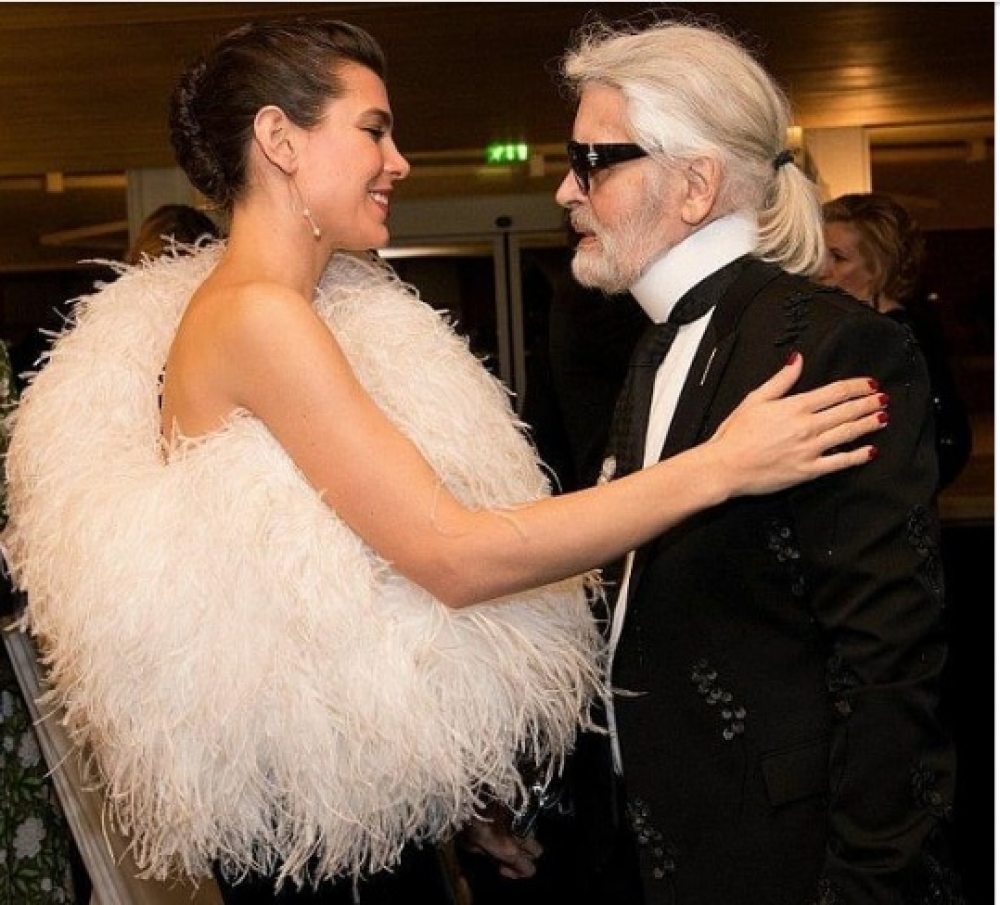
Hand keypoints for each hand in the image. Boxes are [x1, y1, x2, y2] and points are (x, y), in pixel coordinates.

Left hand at [457, 803, 543, 879]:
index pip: (529, 869)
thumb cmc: (467, 820)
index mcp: (509, 850)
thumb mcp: (469, 844)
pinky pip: (526, 819)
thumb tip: (490, 855)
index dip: (517, 873)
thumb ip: (485, 854)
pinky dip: (519, 823)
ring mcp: (523, 819)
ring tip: (506, 833)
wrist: (472, 792)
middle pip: (538, 852)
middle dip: (527, 854)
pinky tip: (504, 820)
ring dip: (523, 837)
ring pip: (532, 833)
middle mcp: (522, 835)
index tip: (502, 867)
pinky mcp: (520, 805)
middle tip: (509, 851)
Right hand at [708, 352, 887, 496]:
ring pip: (849, 433)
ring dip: (869, 424)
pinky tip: (870, 451)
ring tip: (883, 417)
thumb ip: (781, 380)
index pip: (836, 391)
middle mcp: (807, 426)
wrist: (725, 466)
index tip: (869, 383)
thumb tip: (797, 360)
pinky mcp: (809, 471)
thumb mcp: (755, 399)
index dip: (857, 386)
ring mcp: (810, 449)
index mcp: (795, 406)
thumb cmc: (735, 435)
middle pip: (848, 410)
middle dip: (868, 403)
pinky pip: (840, 462)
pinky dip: (858, 456)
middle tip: (882, 398)